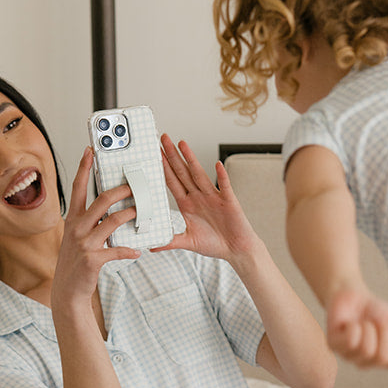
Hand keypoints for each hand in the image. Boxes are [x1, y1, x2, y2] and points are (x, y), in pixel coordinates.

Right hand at [51, 149, 138, 321]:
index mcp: (73, 219)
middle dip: (121, 190)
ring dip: (131, 215)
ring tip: (143, 212)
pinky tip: (137, 251)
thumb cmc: (76, 262)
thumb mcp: (77, 237)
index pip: (78, 188)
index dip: (84, 168)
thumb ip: (90, 221)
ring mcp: (84, 244)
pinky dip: (129, 250)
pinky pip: (116, 250)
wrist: (67, 290)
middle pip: (101, 200)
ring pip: (113, 222)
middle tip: (135, 184)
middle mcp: (77, 228)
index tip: (90, 151)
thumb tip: (109, 206)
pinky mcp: (92, 260)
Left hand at [154, 135, 260, 262]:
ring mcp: (213, 197)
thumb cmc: (215, 244)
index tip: (154, 155)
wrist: (237, 249)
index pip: (172, 182)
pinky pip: (224, 186)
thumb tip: (151, 246)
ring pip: (199, 175)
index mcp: (187, 205)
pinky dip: (221, 176)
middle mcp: (199, 197)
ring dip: (191, 159)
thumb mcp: (188, 242)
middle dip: (172, 156)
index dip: (163, 168)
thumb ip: (170, 242)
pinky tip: (217, 165)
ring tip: (182, 144)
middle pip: (182, 172)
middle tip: (163, 138)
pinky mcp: (229, 201)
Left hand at [327, 285, 387, 369]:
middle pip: (382, 357)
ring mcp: (348, 357)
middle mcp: (365, 363)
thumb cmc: (374, 311)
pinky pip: (351, 341)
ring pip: (366, 350)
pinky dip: (354, 326)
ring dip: (368, 328)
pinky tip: (349, 323)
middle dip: (384, 332)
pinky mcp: (333, 346)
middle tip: (374, 322)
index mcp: (382, 361)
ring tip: (362, 322)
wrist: (353, 296)